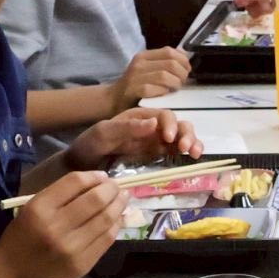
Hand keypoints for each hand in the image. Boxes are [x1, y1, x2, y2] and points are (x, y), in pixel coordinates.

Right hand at [0, 170, 125, 277]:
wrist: (12, 275)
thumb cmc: (21, 238)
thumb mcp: (31, 209)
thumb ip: (60, 195)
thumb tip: (97, 181)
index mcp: (39, 208)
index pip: (74, 182)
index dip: (93, 176)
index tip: (103, 176)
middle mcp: (56, 226)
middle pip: (95, 199)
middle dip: (111, 189)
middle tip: (117, 186)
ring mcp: (71, 248)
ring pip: (105, 219)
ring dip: (118, 205)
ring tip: (122, 198)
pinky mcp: (82, 264)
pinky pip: (107, 239)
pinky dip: (116, 225)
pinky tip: (118, 218)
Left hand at [68, 107, 201, 171]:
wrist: (83, 162)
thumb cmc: (91, 143)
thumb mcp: (104, 132)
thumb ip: (127, 127)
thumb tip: (153, 124)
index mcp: (141, 116)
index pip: (164, 115)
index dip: (170, 124)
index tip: (167, 138)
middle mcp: (153, 126)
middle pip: (178, 124)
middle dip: (186, 133)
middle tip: (187, 148)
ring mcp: (157, 141)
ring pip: (182, 136)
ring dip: (193, 142)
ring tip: (195, 154)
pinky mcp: (159, 155)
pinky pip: (178, 151)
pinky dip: (189, 152)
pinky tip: (193, 159)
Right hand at [114, 48, 191, 108]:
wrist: (113, 99)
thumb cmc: (135, 86)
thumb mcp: (148, 69)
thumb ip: (164, 63)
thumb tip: (185, 58)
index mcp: (144, 56)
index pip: (170, 51)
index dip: (183, 61)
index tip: (186, 71)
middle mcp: (139, 63)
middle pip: (171, 64)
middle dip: (182, 74)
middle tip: (182, 83)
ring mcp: (135, 76)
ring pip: (164, 76)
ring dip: (175, 84)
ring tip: (174, 89)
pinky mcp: (133, 89)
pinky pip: (153, 89)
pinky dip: (163, 92)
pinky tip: (164, 95)